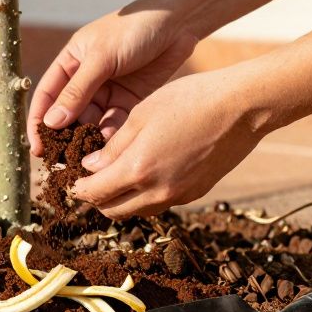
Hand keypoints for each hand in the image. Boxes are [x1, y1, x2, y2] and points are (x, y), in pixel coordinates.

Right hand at [27, 5, 198, 154]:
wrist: (178, 21)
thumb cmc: (134, 28)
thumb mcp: (101, 58)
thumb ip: (77, 91)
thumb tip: (51, 122)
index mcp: (71, 63)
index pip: (47, 96)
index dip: (39, 122)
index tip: (37, 148)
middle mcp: (86, 79)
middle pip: (68, 114)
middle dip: (65, 138)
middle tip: (62, 164)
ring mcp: (108, 91)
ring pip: (92, 123)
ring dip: (88, 141)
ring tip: (87, 161)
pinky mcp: (130, 101)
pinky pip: (115, 124)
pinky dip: (111, 137)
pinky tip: (111, 149)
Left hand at [71, 66, 277, 218]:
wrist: (241, 108)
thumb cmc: (190, 101)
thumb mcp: (141, 115)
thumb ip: (113, 146)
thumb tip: (92, 168)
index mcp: (138, 170)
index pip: (94, 193)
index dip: (77, 189)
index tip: (70, 181)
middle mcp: (157, 192)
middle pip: (113, 210)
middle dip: (96, 198)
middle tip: (88, 180)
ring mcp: (178, 196)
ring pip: (136, 210)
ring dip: (120, 200)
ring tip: (114, 175)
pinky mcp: (195, 194)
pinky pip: (159, 203)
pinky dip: (144, 195)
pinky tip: (145, 172)